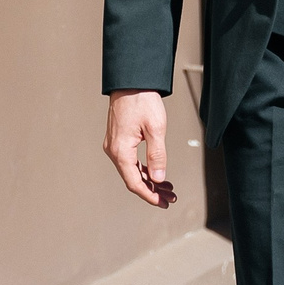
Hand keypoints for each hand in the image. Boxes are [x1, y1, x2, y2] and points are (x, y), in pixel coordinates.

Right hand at [103, 90, 177, 207]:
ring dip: (149, 180)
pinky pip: (130, 161)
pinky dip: (144, 169)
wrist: (131, 81)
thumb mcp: (156, 128)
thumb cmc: (142, 100)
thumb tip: (159, 178)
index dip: (149, 195)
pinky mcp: (118, 140)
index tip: (162, 203)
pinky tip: (156, 173)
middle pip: (133, 179)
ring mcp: (114, 145)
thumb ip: (157, 155)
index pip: (134, 182)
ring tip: (167, 188)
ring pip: (132, 171)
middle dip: (152, 190)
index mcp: (121, 150)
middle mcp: (114, 150)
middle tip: (170, 198)